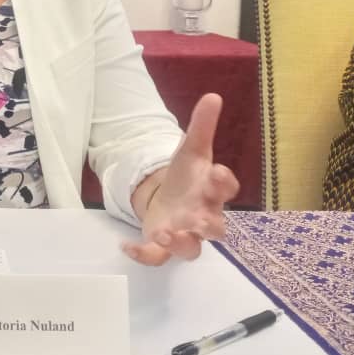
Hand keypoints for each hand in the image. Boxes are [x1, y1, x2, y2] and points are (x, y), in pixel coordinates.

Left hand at [122, 93, 239, 265]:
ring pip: (191, 249)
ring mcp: (184, 234)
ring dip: (180, 243)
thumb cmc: (188, 177)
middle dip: (209, 224)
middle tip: (199, 218)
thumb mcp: (191, 149)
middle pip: (216, 228)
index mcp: (212, 191)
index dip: (224, 182)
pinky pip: (157, 258)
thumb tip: (212, 96)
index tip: (216, 172)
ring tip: (164, 233)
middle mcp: (203, 216)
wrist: (170, 199)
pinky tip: (126, 245)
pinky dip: (144, 255)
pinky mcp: (163, 246)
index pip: (227, 188)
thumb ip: (201, 126)